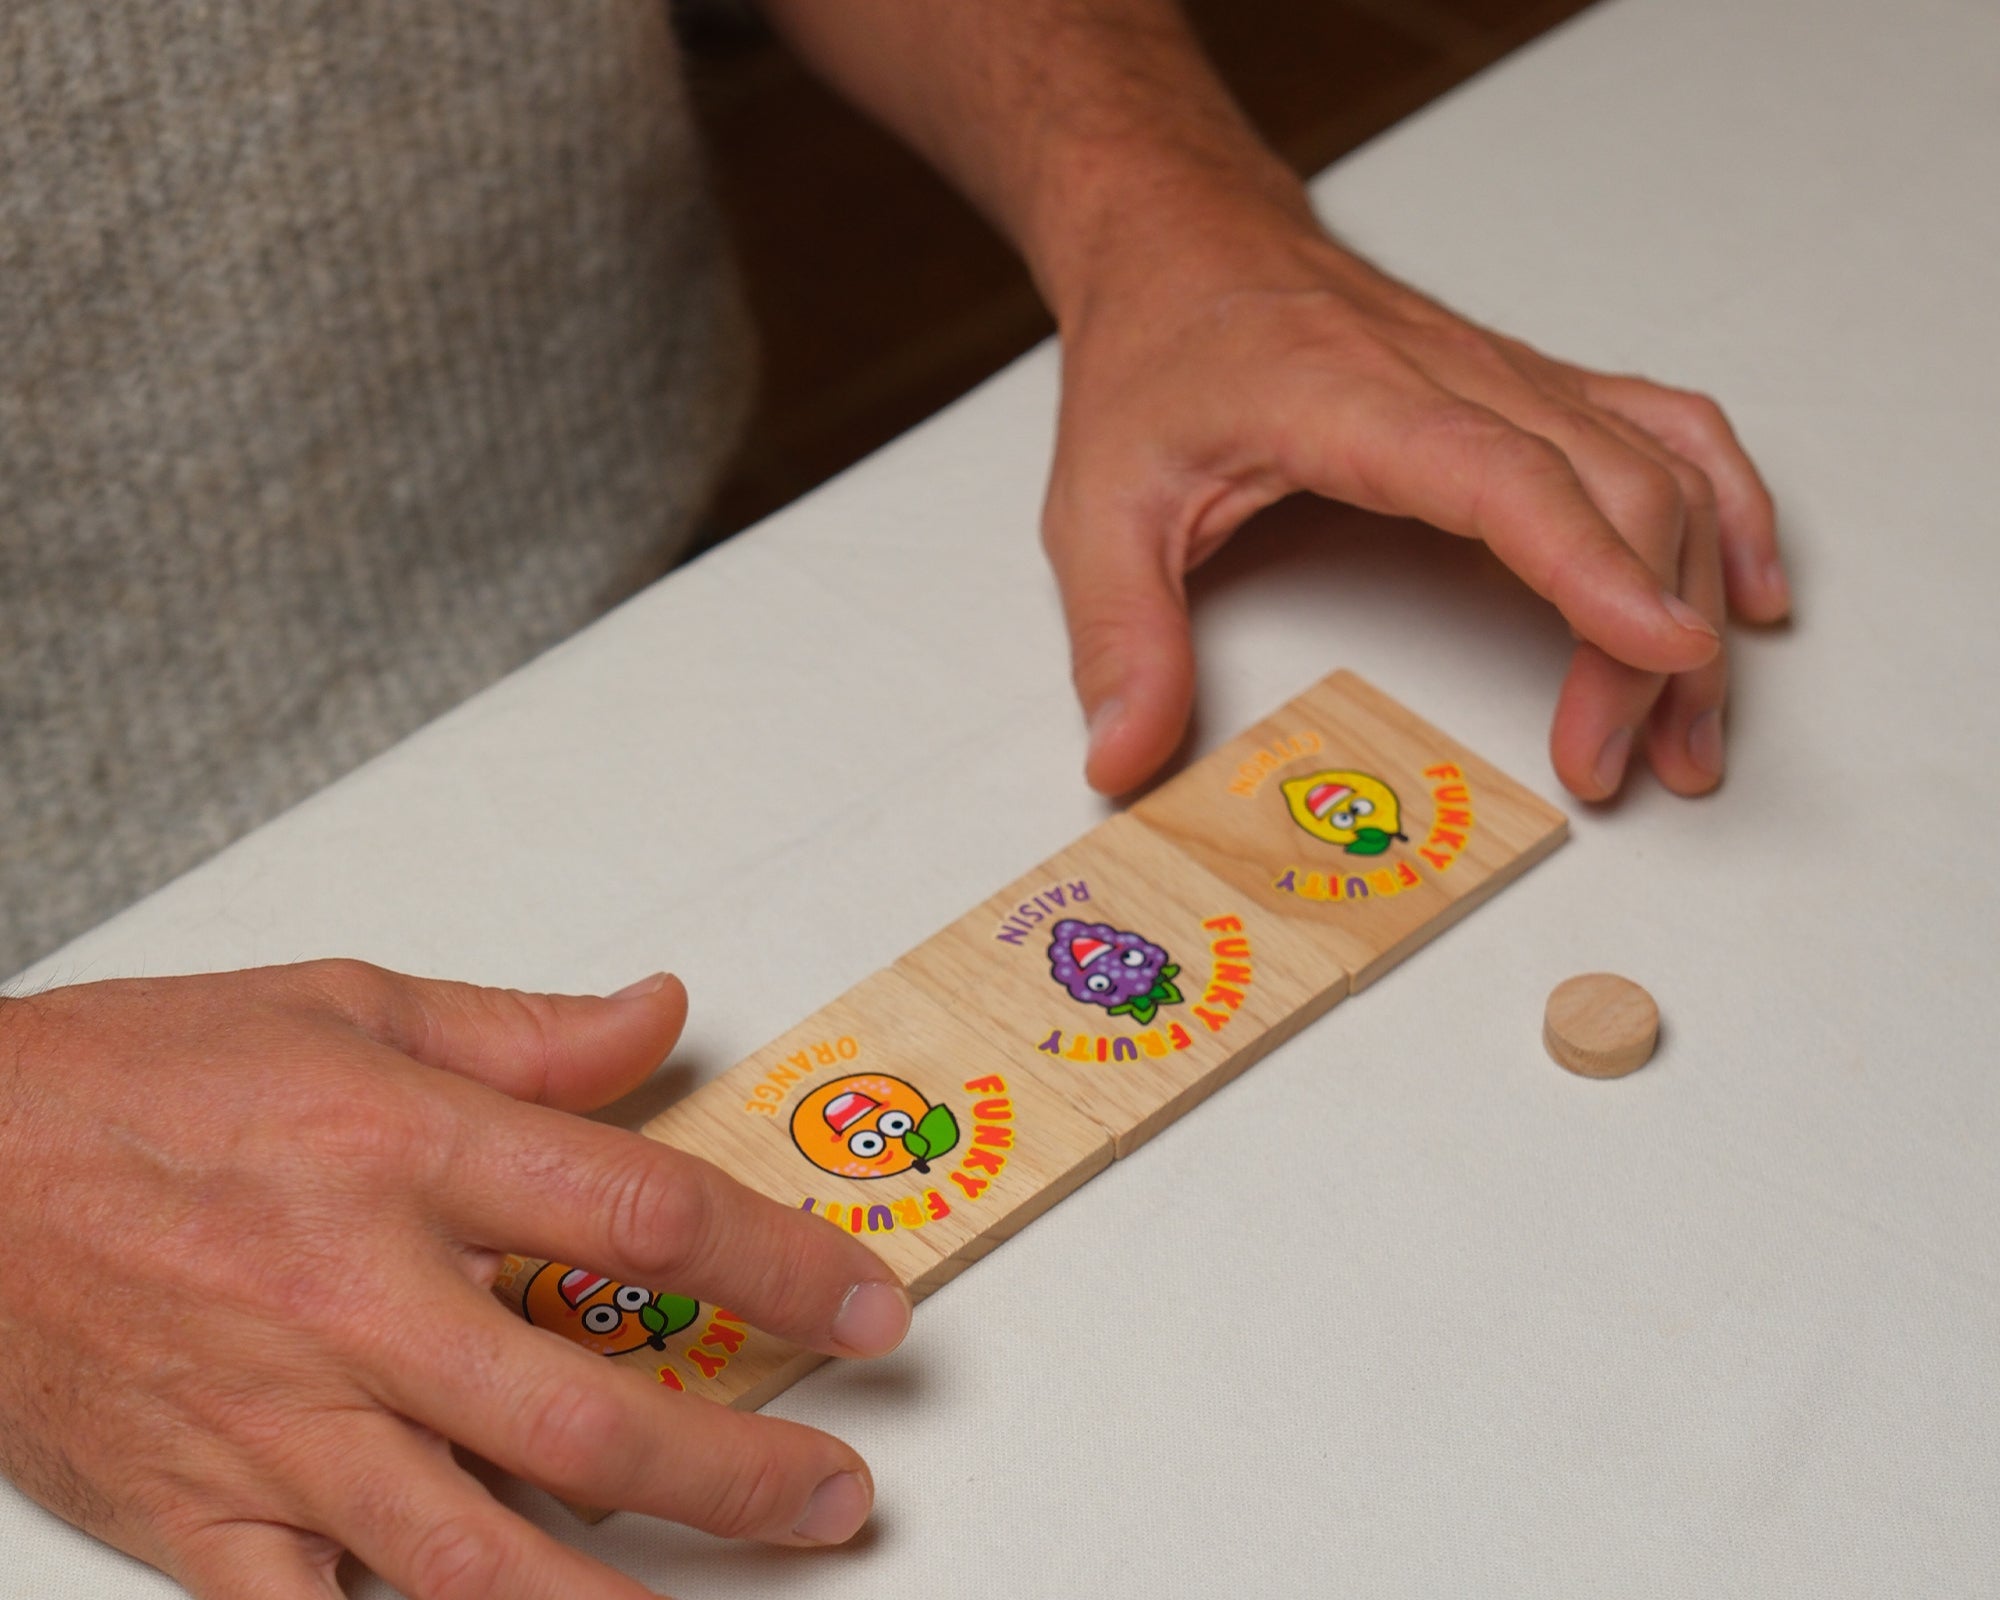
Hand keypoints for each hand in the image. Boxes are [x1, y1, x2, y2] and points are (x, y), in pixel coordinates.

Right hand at [0, 963, 910, 1597]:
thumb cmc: (135, 1081)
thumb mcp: (345, 1006)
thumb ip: (525, 1031)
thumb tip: (661, 1017)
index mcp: (401, 1153)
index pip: (644, 1215)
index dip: (780, 1268)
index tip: (869, 1306)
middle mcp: (354, 1302)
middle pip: (590, 1420)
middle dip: (741, 1473)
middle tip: (837, 1494)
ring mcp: (279, 1429)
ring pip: (481, 1560)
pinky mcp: (201, 1519)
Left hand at [1042, 188, 1789, 801]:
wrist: (1186, 240)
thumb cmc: (1155, 358)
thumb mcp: (1096, 505)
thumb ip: (1118, 634)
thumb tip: (1121, 755)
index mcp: (1355, 401)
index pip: (1507, 478)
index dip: (1595, 565)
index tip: (1664, 648)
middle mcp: (1457, 380)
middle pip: (1612, 492)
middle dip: (1643, 640)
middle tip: (1616, 765)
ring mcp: (1509, 379)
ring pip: (1660, 469)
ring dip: (1700, 594)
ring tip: (1691, 729)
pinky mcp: (1530, 391)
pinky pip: (1665, 430)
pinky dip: (1727, 505)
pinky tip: (1745, 588)